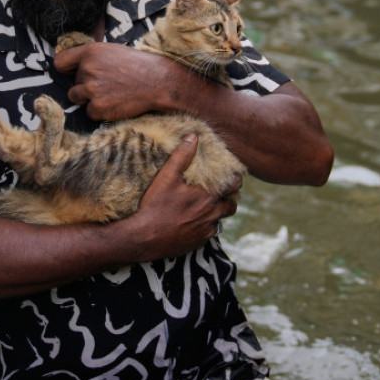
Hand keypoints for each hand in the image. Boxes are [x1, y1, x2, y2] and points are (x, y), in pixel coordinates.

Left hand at [54, 42, 172, 120]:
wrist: (157, 82)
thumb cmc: (137, 65)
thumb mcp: (112, 51)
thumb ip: (91, 57)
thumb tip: (75, 67)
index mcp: (90, 53)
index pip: (60, 62)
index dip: (66, 69)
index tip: (71, 73)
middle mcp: (87, 70)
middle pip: (72, 83)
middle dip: (86, 85)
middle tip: (108, 83)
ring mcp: (92, 90)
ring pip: (77, 98)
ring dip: (89, 98)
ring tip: (110, 93)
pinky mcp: (98, 107)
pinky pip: (89, 112)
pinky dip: (100, 111)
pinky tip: (115, 102)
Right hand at [121, 135, 238, 261]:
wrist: (144, 238)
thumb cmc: (156, 205)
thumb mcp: (167, 176)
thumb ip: (182, 156)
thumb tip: (194, 137)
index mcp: (208, 196)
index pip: (234, 186)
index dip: (235, 180)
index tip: (231, 177)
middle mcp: (212, 214)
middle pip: (231, 205)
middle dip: (228, 198)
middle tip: (219, 193)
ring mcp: (206, 230)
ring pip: (220, 220)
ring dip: (216, 213)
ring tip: (204, 207)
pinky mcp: (198, 242)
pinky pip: (208, 233)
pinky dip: (205, 226)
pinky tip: (192, 222)